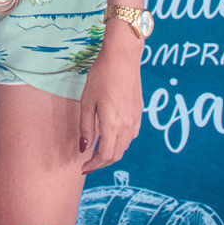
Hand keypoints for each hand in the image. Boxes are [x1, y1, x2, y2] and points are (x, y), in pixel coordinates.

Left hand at [78, 23, 142, 172]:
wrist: (122, 57)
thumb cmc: (101, 76)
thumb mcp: (87, 101)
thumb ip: (86, 127)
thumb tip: (84, 147)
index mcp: (113, 125)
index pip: (105, 155)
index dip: (94, 165)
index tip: (84, 168)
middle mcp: (127, 126)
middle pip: (117, 154)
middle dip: (102, 162)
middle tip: (89, 163)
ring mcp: (135, 119)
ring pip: (125, 146)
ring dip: (112, 152)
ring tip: (98, 150)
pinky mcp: (139, 112)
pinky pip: (131, 135)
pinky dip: (121, 142)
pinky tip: (112, 135)